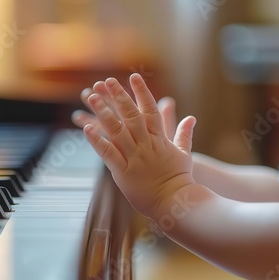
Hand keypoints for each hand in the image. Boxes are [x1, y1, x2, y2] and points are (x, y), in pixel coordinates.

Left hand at [81, 74, 196, 218]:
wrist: (175, 202)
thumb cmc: (180, 179)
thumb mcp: (184, 154)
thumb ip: (184, 134)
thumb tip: (191, 117)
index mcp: (160, 139)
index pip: (150, 110)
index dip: (142, 92)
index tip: (134, 77)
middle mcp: (146, 145)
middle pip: (131, 115)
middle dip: (119, 96)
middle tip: (107, 81)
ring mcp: (134, 157)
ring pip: (116, 130)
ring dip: (103, 112)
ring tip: (93, 97)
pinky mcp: (123, 172)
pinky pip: (108, 153)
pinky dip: (97, 141)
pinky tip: (87, 128)